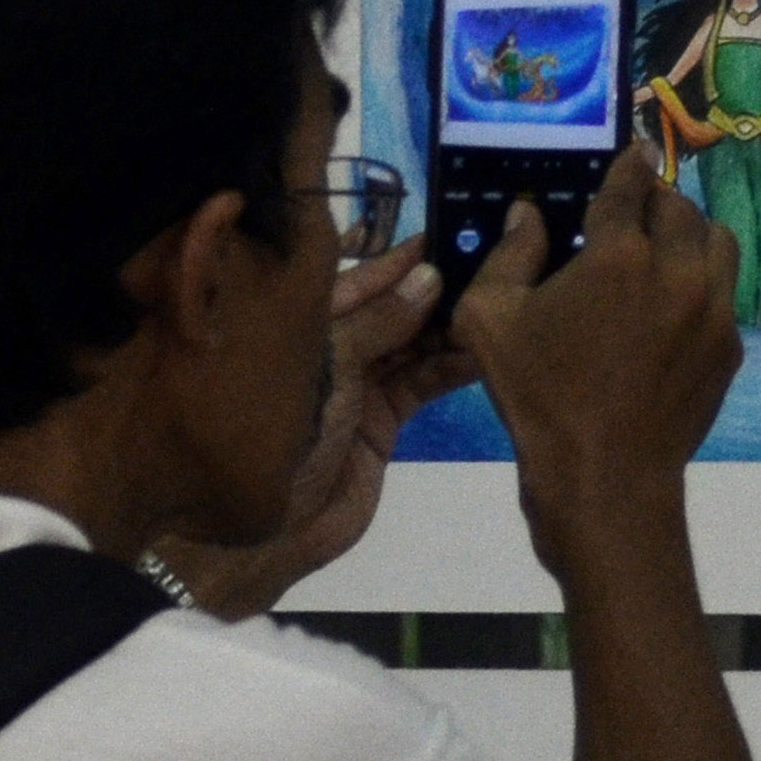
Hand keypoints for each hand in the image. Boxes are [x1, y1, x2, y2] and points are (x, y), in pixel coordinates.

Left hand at [149, 242, 458, 617]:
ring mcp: (359, 386)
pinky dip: (451, 367)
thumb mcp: (326, 363)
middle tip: (491, 262)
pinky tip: (485, 348)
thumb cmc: (276, 430)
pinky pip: (421, 384)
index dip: (400, 257)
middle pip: (390, 307)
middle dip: (434, 288)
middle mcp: (331, 346)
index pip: (356, 276)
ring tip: (498, 299)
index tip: (449, 231)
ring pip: (412, 345)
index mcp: (299, 321)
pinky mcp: (384, 424)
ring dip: (450, 326)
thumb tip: (428, 277)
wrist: (262, 529)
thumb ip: (378, 323)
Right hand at [454, 143, 741, 576]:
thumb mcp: (491, 321)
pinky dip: (702, 286)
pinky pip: (725, 295)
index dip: (627, 163)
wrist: (606, 480)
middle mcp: (678, 271)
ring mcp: (714, 311)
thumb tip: (529, 212)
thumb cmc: (538, 400)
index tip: (629, 154)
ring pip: (717, 243)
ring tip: (663, 251)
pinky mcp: (730, 348)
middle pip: (680, 208)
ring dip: (690, 235)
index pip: (630, 184)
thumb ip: (508, 254)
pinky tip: (672, 308)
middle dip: (656, 201)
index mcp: (619, 255)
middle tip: (634, 211)